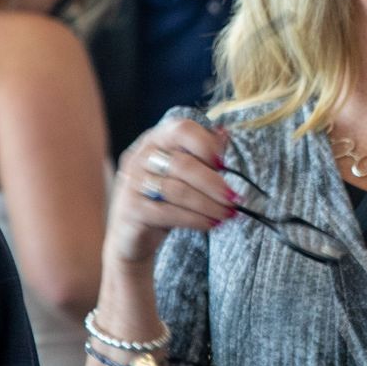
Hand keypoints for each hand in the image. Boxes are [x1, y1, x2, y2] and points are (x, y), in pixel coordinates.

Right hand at [106, 117, 235, 267]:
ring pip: (178, 191)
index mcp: (155, 140)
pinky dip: (195, 219)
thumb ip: (202, 153)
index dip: (206, 144)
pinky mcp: (132, 209)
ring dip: (209, 204)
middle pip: (183, 164)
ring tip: (228, 213)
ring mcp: (133, 183)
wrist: (132, 236)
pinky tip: (211, 223)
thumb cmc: (163, 198)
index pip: (181, 129)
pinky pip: (169, 212)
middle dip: (213, 183)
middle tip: (234, 197)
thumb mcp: (182, 173)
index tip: (224, 164)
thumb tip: (224, 134)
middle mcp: (140, 156)